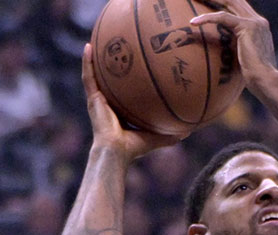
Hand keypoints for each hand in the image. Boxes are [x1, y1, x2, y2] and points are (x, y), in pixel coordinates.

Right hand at [81, 44, 182, 161]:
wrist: (117, 151)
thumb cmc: (135, 148)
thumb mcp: (157, 137)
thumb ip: (171, 134)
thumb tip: (190, 131)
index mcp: (120, 111)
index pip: (123, 93)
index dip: (126, 81)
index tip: (133, 67)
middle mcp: (107, 103)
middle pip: (108, 80)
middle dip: (110, 65)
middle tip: (116, 48)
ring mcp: (98, 100)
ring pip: (94, 74)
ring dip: (95, 58)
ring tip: (97, 40)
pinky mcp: (92, 98)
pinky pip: (88, 76)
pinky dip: (87, 61)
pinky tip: (89, 46)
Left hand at [191, 0, 276, 86]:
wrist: (265, 81)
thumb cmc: (256, 80)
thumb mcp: (245, 62)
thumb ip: (237, 53)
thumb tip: (222, 60)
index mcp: (258, 27)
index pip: (239, 8)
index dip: (223, 4)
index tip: (209, 4)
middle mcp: (258, 21)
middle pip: (233, 1)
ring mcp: (254, 22)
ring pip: (228, 2)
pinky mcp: (247, 27)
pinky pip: (222, 17)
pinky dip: (206, 18)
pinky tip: (193, 23)